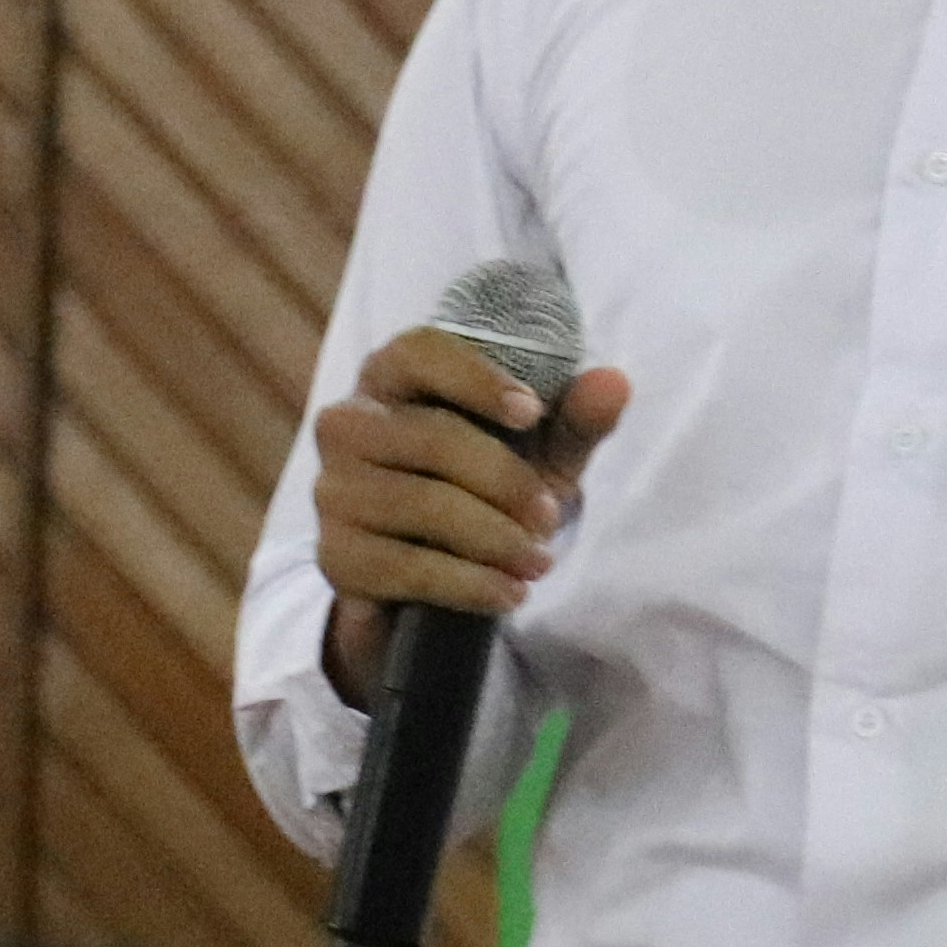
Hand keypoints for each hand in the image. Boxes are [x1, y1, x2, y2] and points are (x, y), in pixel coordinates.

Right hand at [306, 325, 628, 711]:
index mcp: (393, 375)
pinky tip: (508, 593)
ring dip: (492, 538)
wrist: (435, 576)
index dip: (476, 379)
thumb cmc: (487, 488)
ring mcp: (332, 490)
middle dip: (504, 481)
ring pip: (420, 504)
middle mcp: (348, 424)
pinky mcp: (335, 555)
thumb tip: (614, 383)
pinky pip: (404, 566)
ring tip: (538, 562)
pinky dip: (467, 583)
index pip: (422, 353)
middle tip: (551, 519)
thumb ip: (574, 420)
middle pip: (432, 437)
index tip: (532, 412)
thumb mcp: (540, 454)